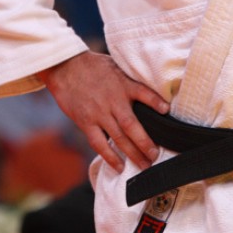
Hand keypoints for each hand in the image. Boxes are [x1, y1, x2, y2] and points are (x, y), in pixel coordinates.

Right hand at [39, 52, 169, 172]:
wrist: (66, 67)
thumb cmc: (94, 66)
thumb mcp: (116, 66)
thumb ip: (130, 79)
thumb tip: (149, 87)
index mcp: (122, 85)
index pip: (143, 93)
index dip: (155, 102)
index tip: (166, 111)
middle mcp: (112, 101)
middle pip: (132, 125)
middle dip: (145, 143)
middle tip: (155, 155)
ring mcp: (99, 113)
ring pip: (118, 138)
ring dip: (132, 153)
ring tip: (144, 165)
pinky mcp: (85, 122)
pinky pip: (99, 143)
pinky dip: (110, 156)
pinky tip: (119, 166)